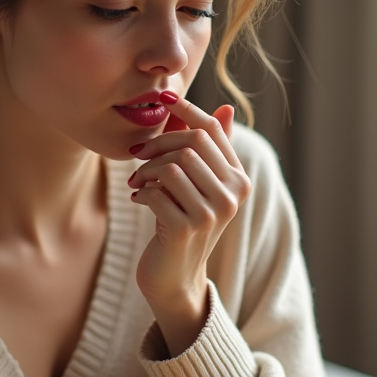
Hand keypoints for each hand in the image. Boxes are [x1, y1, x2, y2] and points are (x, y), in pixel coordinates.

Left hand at [127, 92, 250, 355]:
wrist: (174, 276)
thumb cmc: (182, 222)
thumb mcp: (199, 185)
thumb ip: (209, 149)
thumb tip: (226, 107)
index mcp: (239, 181)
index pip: (212, 131)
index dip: (186, 110)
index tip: (164, 100)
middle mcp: (232, 196)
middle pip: (190, 144)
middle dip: (158, 145)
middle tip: (138, 157)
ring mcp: (211, 214)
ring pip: (172, 166)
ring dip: (146, 171)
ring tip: (138, 183)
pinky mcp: (186, 229)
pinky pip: (157, 191)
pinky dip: (141, 192)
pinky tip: (139, 200)